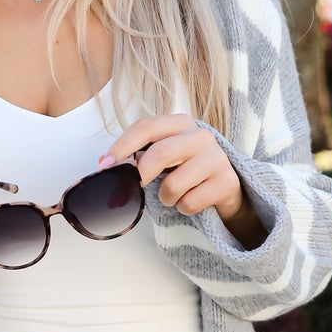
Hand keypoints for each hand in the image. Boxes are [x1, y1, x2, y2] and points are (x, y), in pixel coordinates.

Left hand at [100, 114, 256, 232]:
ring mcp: (216, 158)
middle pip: (160, 153)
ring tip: (174, 196)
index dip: (122, 146)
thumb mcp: (166, 156)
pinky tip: (193, 201)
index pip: (147, 127)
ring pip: (173, 184)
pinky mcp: (226, 181)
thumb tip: (107, 167)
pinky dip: (184, 208)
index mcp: (180, 123)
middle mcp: (201, 136)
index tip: (105, 165)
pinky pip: (190, 202)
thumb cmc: (187, 171)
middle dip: (139, 176)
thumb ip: (141, 155)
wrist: (226, 189)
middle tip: (127, 191)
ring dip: (166, 197)